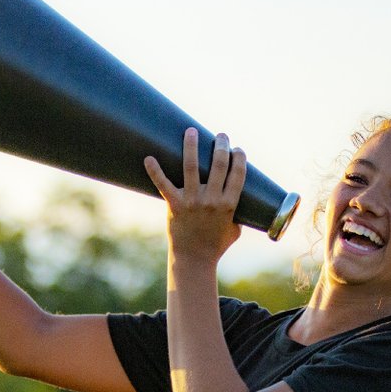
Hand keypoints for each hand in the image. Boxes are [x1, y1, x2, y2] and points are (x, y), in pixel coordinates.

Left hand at [144, 128, 245, 262]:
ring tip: (191, 131)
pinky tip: (148, 157)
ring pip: (192, 167)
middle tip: (220, 136)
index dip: (239, 157)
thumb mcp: (235, 229)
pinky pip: (163, 184)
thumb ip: (238, 213)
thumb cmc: (216, 245)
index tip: (237, 149)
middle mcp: (212, 200)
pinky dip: (154, 170)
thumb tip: (242, 200)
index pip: (239, 173)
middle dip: (221, 145)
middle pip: (219, 165)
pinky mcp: (175, 205)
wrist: (194, 260)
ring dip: (192, 146)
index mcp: (229, 205)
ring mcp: (192, 201)